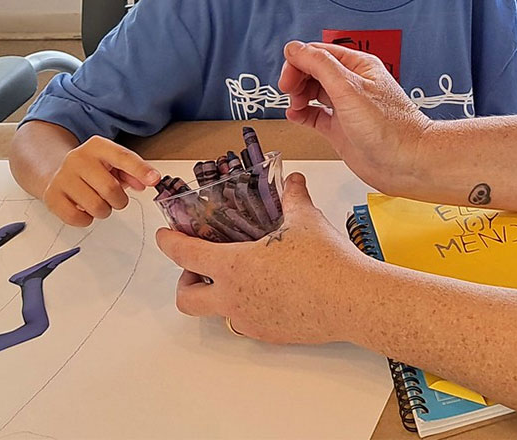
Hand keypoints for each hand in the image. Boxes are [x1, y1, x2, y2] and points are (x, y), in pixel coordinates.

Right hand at [44, 135, 161, 226]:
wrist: (54, 170)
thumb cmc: (91, 169)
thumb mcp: (113, 163)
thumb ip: (133, 171)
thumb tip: (147, 181)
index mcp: (97, 147)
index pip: (122, 157)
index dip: (140, 170)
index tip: (154, 180)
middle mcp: (78, 159)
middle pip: (110, 188)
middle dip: (119, 200)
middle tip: (116, 199)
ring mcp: (62, 178)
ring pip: (95, 206)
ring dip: (104, 211)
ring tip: (100, 203)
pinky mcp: (52, 197)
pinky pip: (77, 218)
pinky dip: (86, 219)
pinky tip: (84, 209)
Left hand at [154, 171, 372, 343]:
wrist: (352, 301)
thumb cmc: (324, 260)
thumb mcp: (305, 220)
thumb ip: (293, 198)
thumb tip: (294, 180)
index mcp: (233, 266)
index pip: (185, 255)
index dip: (169, 243)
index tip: (164, 236)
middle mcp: (233, 298)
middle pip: (187, 299)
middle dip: (185, 283)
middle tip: (200, 268)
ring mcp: (250, 320)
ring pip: (218, 313)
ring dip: (219, 297)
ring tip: (243, 278)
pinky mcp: (270, 335)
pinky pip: (247, 322)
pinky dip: (248, 307)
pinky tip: (271, 292)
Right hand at [277, 41, 434, 194]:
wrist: (407, 163)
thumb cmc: (390, 127)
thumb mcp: (349, 89)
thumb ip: (320, 66)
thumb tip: (295, 49)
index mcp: (358, 66)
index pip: (319, 53)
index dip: (298, 62)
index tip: (288, 78)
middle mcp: (351, 84)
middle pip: (313, 71)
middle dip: (296, 78)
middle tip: (290, 92)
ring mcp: (345, 107)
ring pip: (312, 92)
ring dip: (298, 95)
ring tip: (295, 105)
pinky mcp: (340, 128)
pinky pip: (314, 115)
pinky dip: (302, 114)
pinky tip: (296, 116)